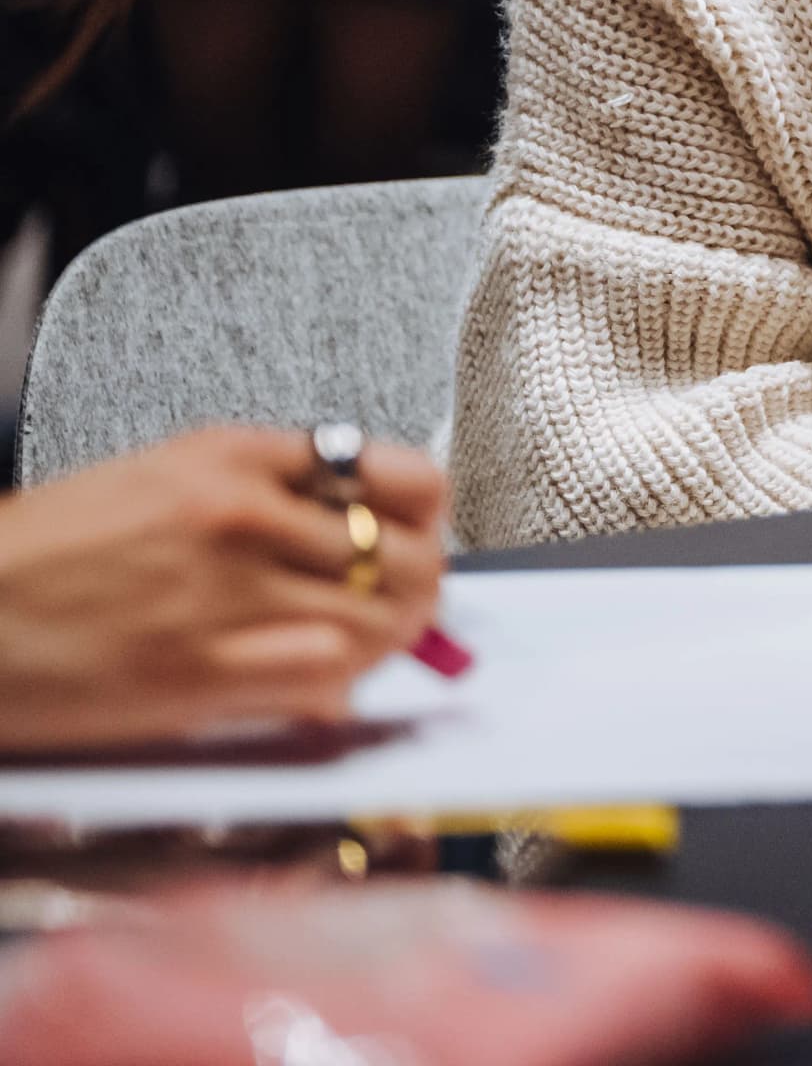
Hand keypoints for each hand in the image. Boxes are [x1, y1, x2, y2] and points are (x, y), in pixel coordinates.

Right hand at [0, 425, 447, 753]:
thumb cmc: (49, 551)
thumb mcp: (162, 477)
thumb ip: (263, 491)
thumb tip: (362, 525)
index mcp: (234, 458)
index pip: (395, 474)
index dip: (427, 513)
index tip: (423, 531)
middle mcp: (241, 518)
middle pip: (400, 554)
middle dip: (420, 584)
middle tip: (412, 601)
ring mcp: (224, 597)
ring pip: (375, 621)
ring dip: (390, 641)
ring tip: (373, 646)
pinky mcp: (199, 673)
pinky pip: (323, 679)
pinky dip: (338, 687)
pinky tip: (321, 686)